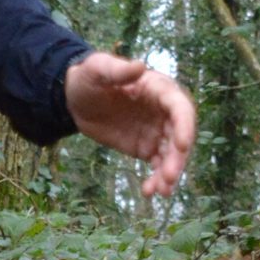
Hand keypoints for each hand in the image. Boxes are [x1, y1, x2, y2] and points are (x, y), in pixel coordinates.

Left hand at [64, 50, 195, 199]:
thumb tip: (139, 66)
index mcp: (158, 89)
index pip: (179, 107)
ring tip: (161, 191)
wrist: (76, 98)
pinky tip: (150, 192)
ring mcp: (157, 131)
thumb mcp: (97, 70)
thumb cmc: (89, 77)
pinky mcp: (146, 148)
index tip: (182, 144)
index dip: (184, 125)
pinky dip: (157, 179)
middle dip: (178, 157)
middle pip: (179, 135)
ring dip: (169, 173)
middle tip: (168, 176)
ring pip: (171, 155)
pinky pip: (157, 165)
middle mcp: (164, 112)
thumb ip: (117, 71)